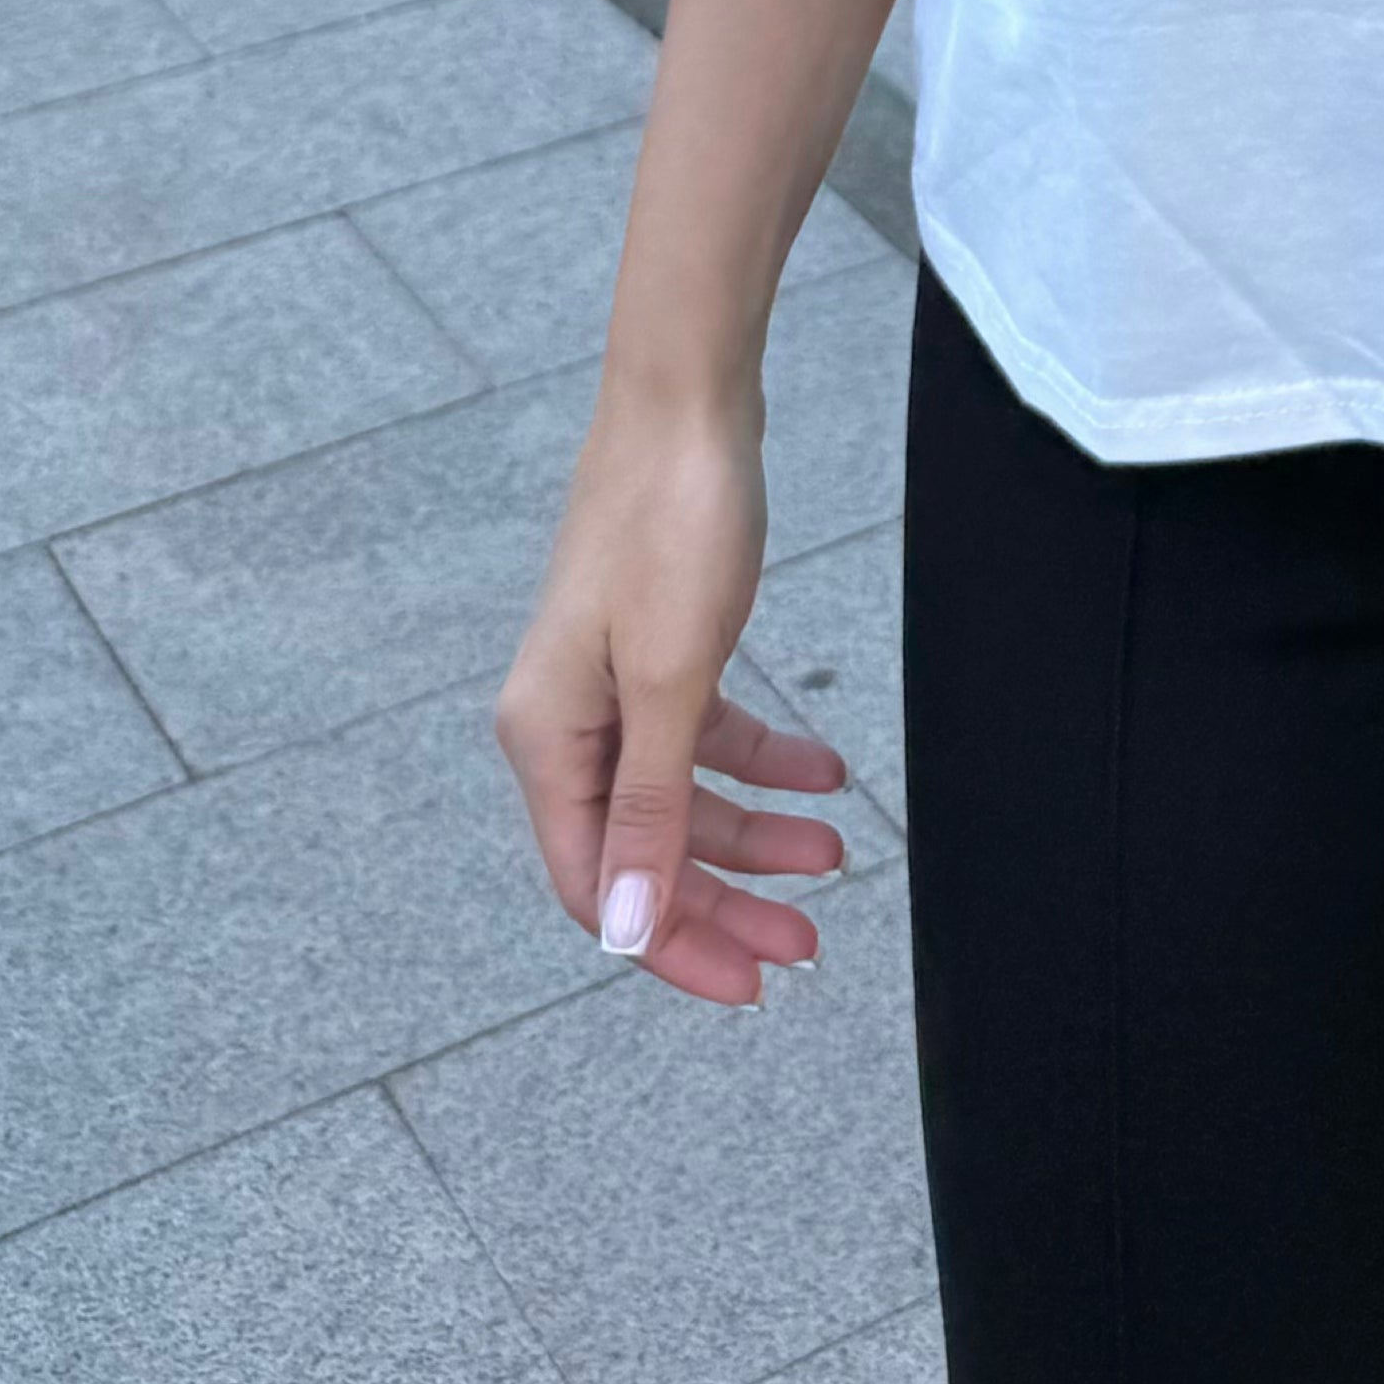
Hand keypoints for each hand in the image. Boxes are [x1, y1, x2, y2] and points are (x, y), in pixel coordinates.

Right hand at [493, 395, 847, 1005]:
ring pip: (684, 797)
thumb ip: (651, 809)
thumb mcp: (670, 678)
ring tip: (835, 853)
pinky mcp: (658, 649)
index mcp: (547, 740)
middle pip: (645, 851)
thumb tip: (625, 930)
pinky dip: (763, 759)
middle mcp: (567, 723)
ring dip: (755, 832)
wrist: (689, 400)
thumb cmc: (670, 523)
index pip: (601, 887)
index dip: (674, 943)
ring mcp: (612, 685)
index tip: (753, 983)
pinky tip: (824, 772)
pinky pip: (706, 734)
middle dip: (726, 900)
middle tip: (809, 944)